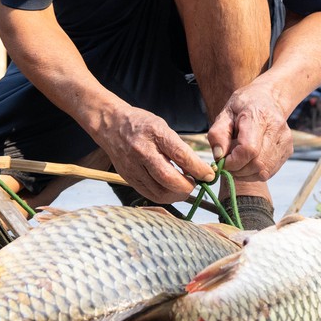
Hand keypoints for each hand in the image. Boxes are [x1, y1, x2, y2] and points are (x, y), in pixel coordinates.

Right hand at [93, 101, 214, 203]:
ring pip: (160, 192)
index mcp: (154, 134)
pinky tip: (171, 189)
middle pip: (169, 179)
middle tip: (196, 183)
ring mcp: (133, 167)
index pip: (181, 155)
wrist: (111, 125)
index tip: (209, 174)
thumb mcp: (162, 126)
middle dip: (188, 186)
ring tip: (184, 186)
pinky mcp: (128, 178)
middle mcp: (142, 151)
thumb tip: (198, 169)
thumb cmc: (141, 124)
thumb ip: (178, 147)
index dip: (199, 169)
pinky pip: (150, 195)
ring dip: (178, 194)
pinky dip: (165, 196)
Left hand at [207, 80, 293, 184]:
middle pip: (257, 163)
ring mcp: (285, 140)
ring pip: (264, 171)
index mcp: (258, 115)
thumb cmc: (243, 106)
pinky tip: (248, 161)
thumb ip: (218, 134)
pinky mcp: (288, 150)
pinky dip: (255, 172)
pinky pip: (269, 171)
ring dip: (246, 173)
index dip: (233, 161)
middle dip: (238, 170)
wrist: (267, 99)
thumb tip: (219, 156)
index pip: (249, 149)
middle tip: (228, 163)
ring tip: (237, 161)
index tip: (222, 161)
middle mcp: (276, 128)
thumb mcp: (225, 113)